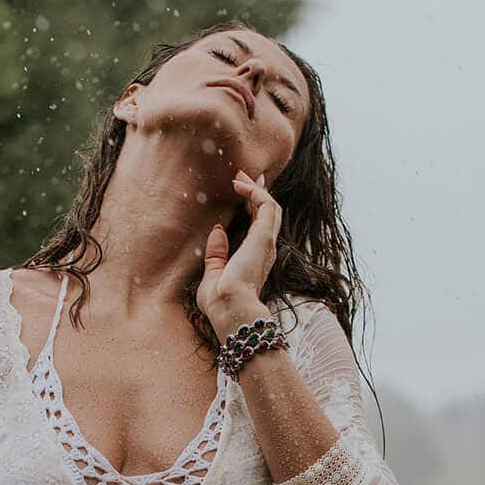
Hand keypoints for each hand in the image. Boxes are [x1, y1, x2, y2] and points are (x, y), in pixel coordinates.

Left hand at [197, 167, 281, 337]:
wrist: (230, 310)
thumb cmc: (221, 303)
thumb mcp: (214, 275)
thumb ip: (217, 254)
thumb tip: (217, 231)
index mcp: (255, 258)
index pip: (259, 225)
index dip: (252, 205)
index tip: (242, 190)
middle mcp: (265, 249)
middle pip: (268, 212)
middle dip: (257, 190)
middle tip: (243, 175)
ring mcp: (266, 242)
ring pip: (270, 205)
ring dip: (256, 188)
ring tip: (240, 175)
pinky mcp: (264, 237)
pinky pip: (266, 205)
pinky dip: (254, 191)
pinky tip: (239, 185)